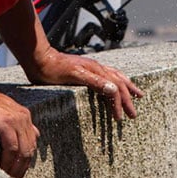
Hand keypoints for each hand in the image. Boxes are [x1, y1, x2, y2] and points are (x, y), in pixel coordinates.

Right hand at [0, 83, 39, 177]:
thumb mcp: (7, 111)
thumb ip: (20, 122)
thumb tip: (35, 134)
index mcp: (25, 116)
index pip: (31, 143)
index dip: (26, 160)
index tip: (18, 171)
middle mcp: (23, 118)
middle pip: (29, 149)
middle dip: (22, 167)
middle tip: (14, 177)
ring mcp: (16, 120)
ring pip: (22, 151)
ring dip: (16, 167)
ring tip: (8, 175)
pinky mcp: (5, 123)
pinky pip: (12, 148)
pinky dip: (8, 160)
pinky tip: (2, 167)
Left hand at [25, 48, 143, 120]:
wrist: (39, 58)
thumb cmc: (53, 69)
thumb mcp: (74, 76)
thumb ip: (95, 82)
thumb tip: (115, 89)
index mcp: (97, 70)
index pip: (115, 88)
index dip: (119, 103)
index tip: (119, 118)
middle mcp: (97, 68)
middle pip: (119, 83)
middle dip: (128, 99)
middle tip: (133, 114)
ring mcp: (92, 68)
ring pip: (116, 77)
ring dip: (127, 88)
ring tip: (137, 95)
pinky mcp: (86, 70)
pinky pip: (107, 76)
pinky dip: (116, 82)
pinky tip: (114, 87)